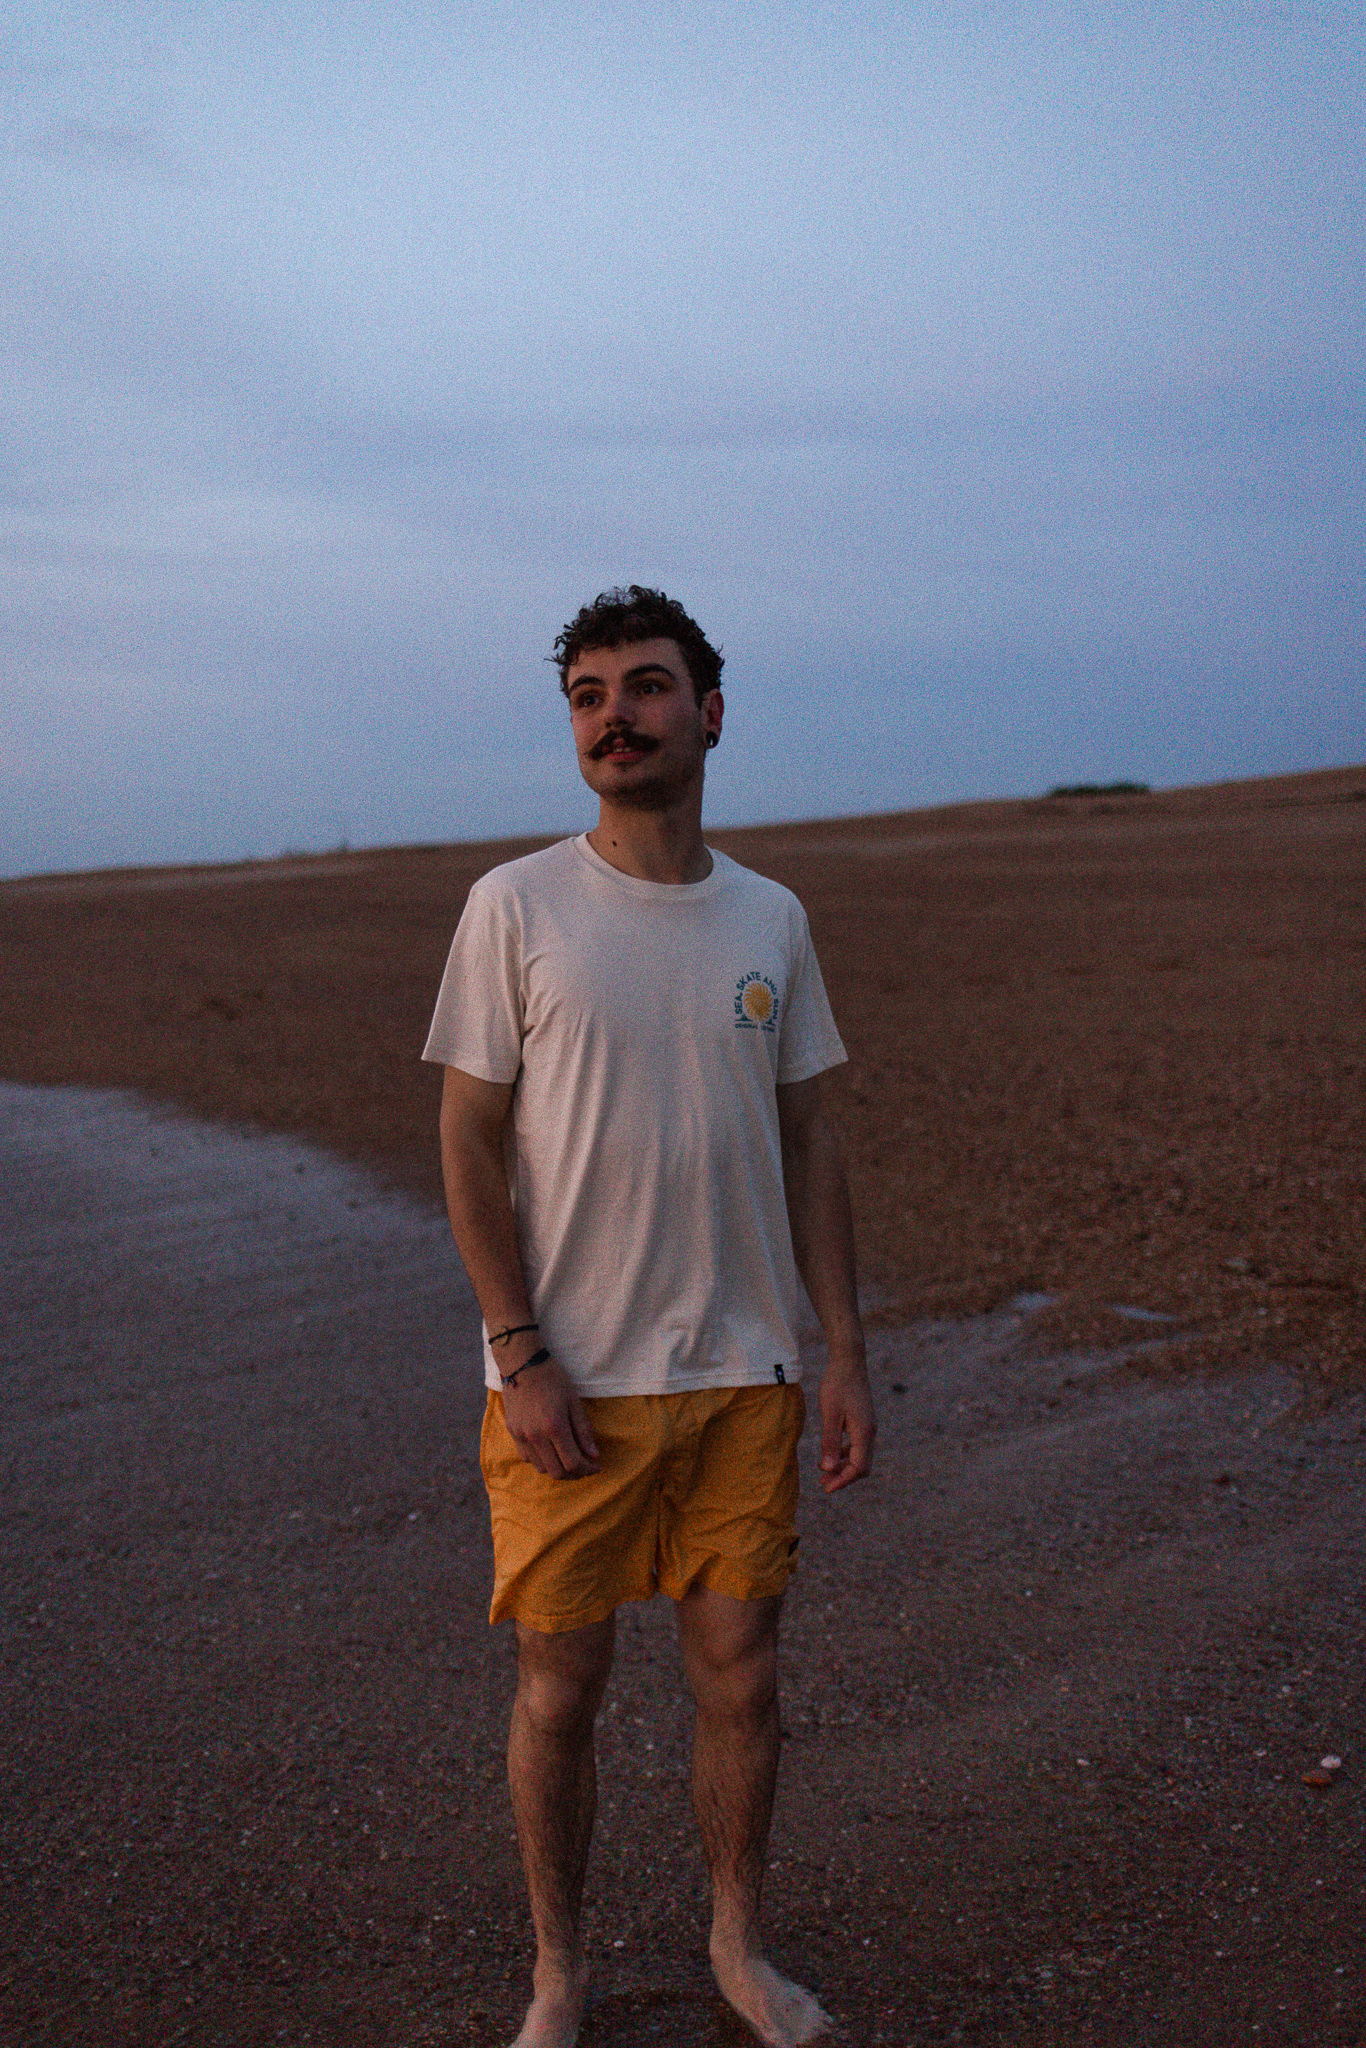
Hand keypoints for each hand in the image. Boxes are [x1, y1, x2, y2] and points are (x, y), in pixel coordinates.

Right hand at [501, 1347, 600, 1479]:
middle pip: (557, 1472)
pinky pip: (527, 1458)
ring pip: (541, 1468)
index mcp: (554, 1427)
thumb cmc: (552, 1378)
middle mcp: (536, 1436)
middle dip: (575, 1474)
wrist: (523, 1364)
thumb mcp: (574, 1401)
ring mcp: (521, 1436)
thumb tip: (594, 1455)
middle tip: (585, 1466)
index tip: (597, 1466)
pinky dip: (542, 1461)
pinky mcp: (513, 1432)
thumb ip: (583, 1430)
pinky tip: (550, 1450)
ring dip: (558, 1469)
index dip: (588, 1469)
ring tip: (568, 1459)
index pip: (573, 1463)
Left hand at [817, 1356, 875, 1493]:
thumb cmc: (837, 1385)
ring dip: (843, 1467)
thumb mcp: (830, 1414)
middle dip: (844, 1477)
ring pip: (859, 1457)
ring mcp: (867, 1427)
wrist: (848, 1362)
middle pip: (862, 1466)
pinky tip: (828, 1455)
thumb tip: (827, 1468)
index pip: (858, 1467)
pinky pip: (856, 1446)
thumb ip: (829, 1442)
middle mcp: (870, 1432)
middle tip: (823, 1484)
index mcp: (864, 1432)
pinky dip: (844, 1455)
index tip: (826, 1488)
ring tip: (823, 1473)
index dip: (843, 1481)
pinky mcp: (862, 1422)